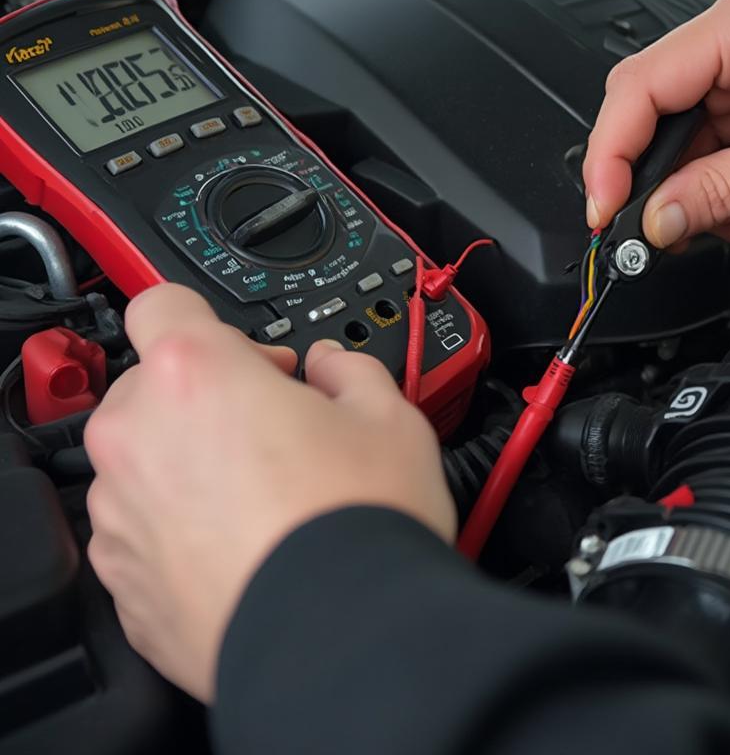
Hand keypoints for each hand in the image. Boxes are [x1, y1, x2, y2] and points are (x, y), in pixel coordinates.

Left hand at [84, 284, 453, 703]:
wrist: (342, 640)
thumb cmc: (359, 524)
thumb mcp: (390, 415)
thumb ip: (351, 370)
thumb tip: (335, 368)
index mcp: (197, 374)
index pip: (163, 305)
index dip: (211, 322)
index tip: (246, 352)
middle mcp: (141, 437)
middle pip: (154, 385)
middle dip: (208, 395)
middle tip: (272, 425)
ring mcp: (123, 513)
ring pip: (146, 458)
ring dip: (191, 460)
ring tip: (265, 494)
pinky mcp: (125, 580)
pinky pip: (145, 528)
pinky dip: (181, 526)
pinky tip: (246, 544)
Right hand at [583, 0, 729, 252]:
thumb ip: (723, 192)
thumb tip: (656, 219)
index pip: (641, 86)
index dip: (612, 152)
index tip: (605, 207)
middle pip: (650, 112)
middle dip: (650, 179)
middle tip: (649, 230)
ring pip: (678, 140)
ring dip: (692, 194)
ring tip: (728, 228)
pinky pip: (710, 149)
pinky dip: (718, 190)